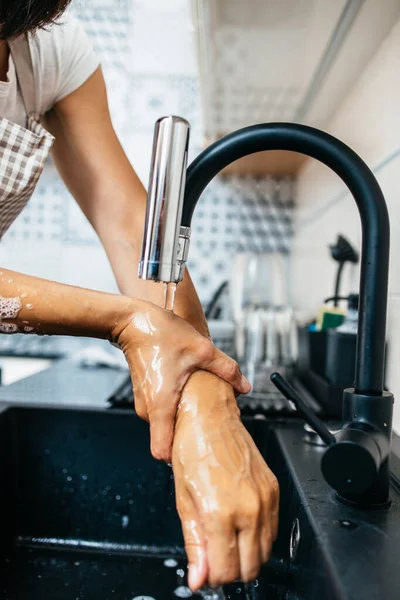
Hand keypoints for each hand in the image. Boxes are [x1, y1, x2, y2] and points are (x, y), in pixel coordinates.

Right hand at [112, 300, 250, 460]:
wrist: (133, 321)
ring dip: (182, 420)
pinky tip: (189, 395)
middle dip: (188, 437)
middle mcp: (148, 408)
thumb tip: (245, 386)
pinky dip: (175, 408)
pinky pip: (161, 411)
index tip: (196, 455)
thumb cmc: (161, 334)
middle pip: (167, 439)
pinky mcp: (145, 393)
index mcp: (161, 405)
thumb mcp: (202, 350)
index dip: (178, 458)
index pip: (161, 451)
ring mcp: (144, 401)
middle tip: (210, 428)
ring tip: (202, 408)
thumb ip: (226, 370)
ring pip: (165, 424)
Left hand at [172, 372, 278, 589]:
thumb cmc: (192, 449)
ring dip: (246, 555)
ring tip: (226, 537)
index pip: (225, 573)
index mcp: (221, 513)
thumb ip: (194, 543)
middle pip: (250, 569)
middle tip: (214, 554)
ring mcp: (265, 499)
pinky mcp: (274, 490)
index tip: (204, 568)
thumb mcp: (184, 500)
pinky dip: (259, 537)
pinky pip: (274, 530)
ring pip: (265, 553)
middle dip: (230, 570)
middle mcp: (248, 508)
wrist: (210, 416)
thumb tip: (198, 577)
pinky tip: (241, 524)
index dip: (211, 577)